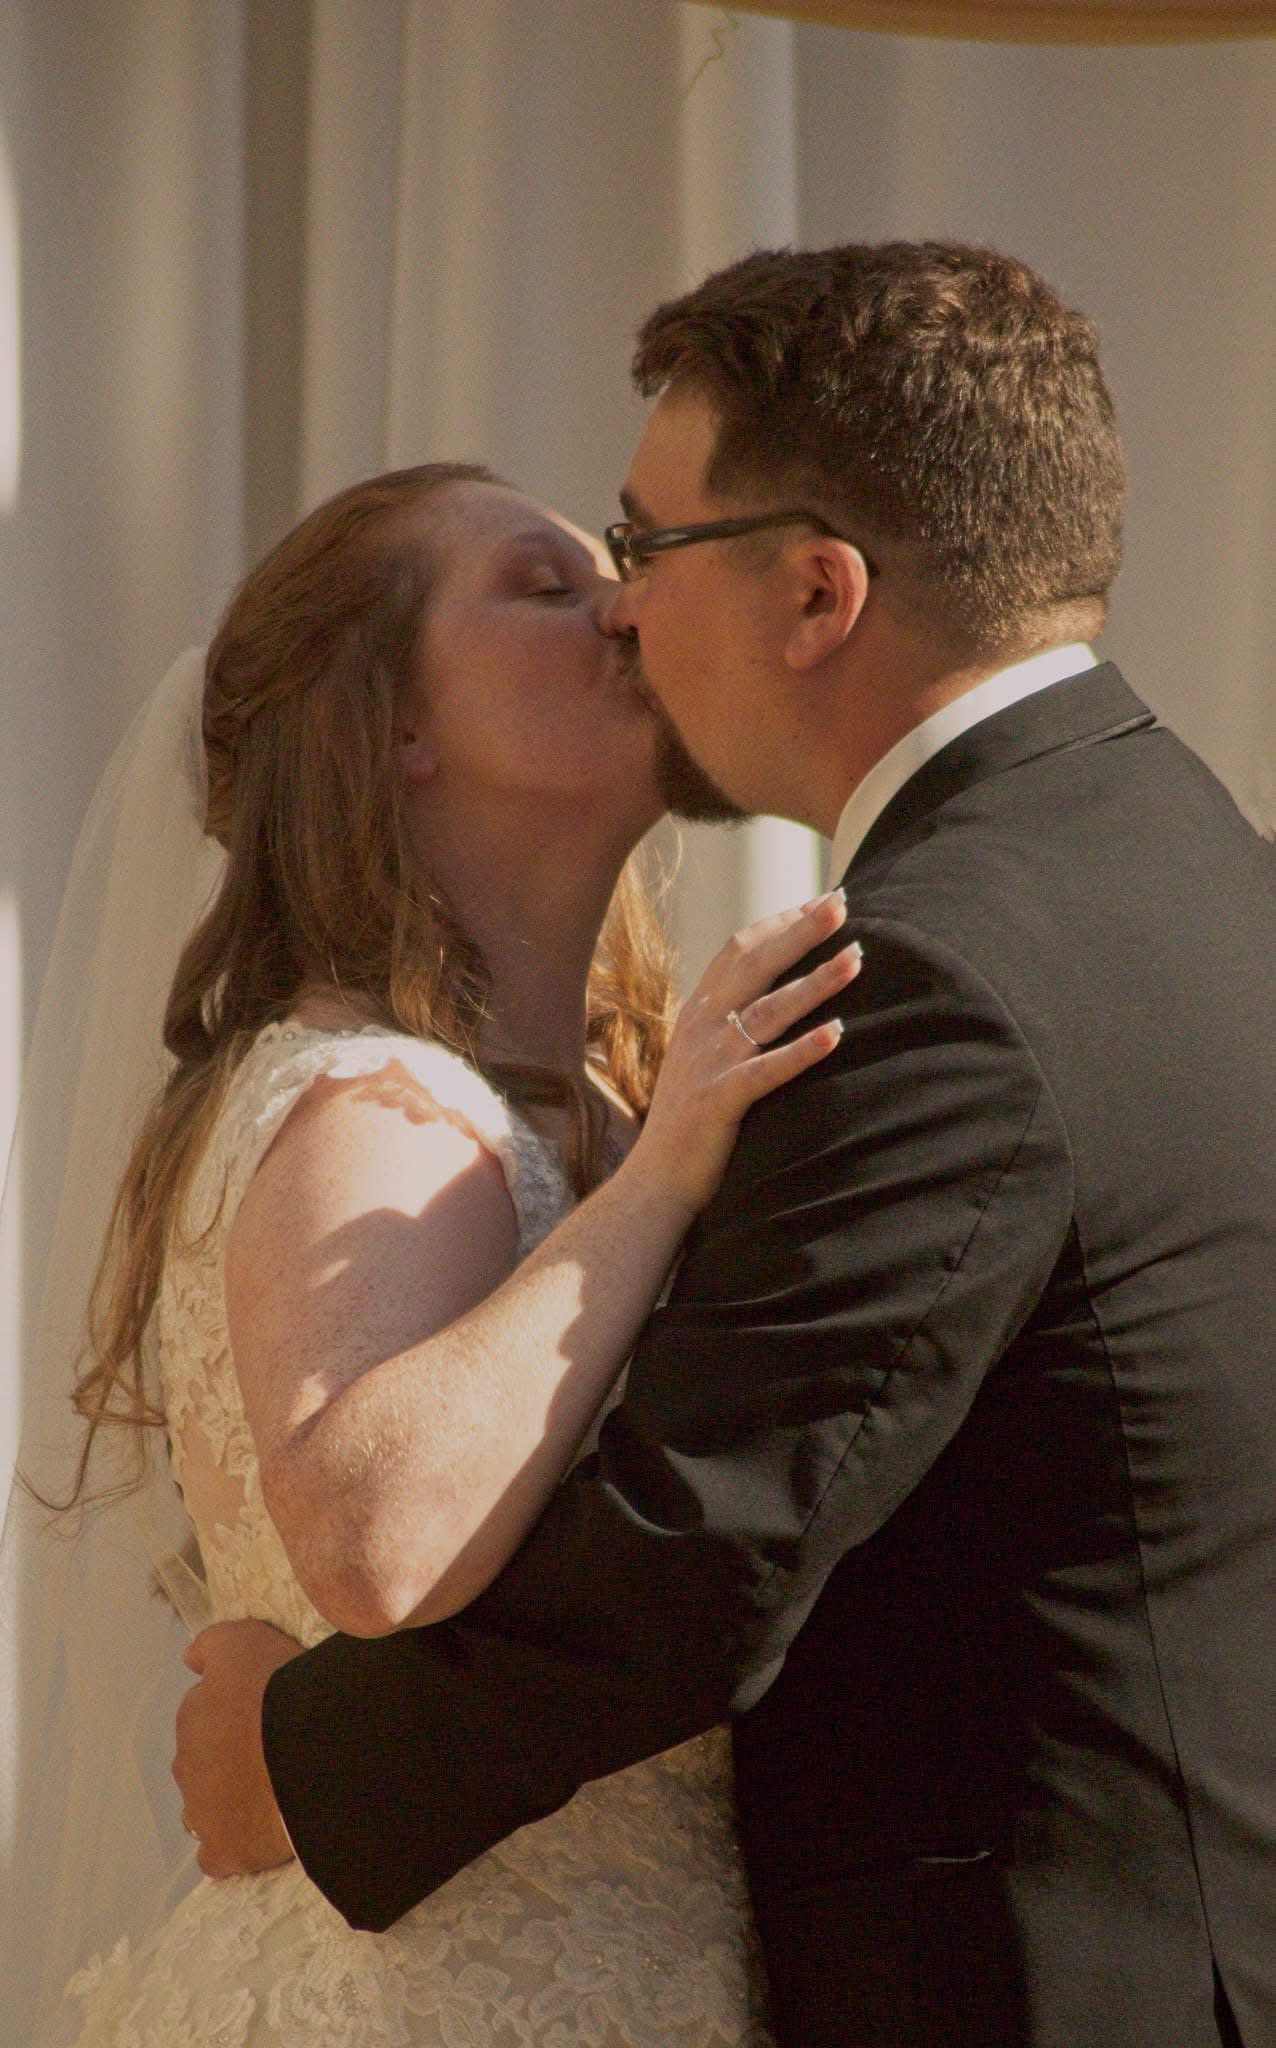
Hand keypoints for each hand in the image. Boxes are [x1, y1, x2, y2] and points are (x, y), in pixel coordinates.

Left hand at [173, 1619, 299, 1876]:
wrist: (309, 1751)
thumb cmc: (281, 1689)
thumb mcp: (244, 1640)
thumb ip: (210, 1646)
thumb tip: (188, 1659)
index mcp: (193, 1715)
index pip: (206, 1712)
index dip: (237, 1712)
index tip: (267, 1713)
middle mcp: (187, 1764)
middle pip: (204, 1761)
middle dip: (229, 1759)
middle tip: (274, 1753)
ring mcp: (202, 1812)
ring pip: (207, 1807)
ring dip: (229, 1802)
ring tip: (273, 1794)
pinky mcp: (223, 1852)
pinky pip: (219, 1855)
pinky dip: (234, 1847)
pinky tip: (260, 1836)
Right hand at [630, 889, 860, 1217]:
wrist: (654, 1182)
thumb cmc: (689, 1122)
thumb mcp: (702, 1058)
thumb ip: (727, 1024)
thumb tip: (767, 997)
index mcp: (698, 1013)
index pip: (738, 950)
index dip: (779, 923)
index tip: (819, 903)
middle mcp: (701, 1028)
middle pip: (755, 964)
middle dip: (801, 931)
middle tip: (842, 904)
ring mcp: (710, 1062)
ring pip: (769, 1010)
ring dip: (815, 982)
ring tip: (856, 959)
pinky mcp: (720, 1100)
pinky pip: (768, 1069)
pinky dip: (803, 1050)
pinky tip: (836, 1035)